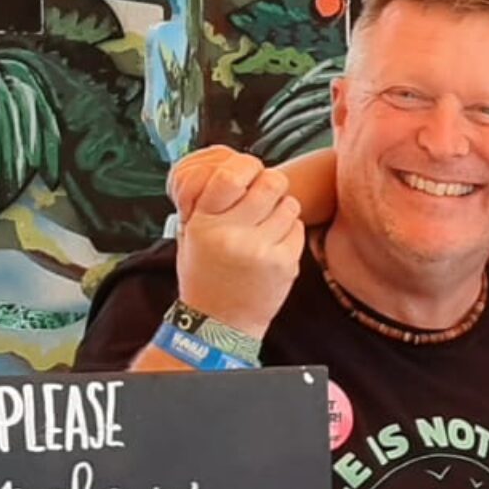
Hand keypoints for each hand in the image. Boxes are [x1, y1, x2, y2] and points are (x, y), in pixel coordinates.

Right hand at [170, 146, 301, 339]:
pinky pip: (297, 229)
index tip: (250, 171)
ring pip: (288, 205)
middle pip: (270, 183)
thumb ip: (209, 202)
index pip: (231, 175)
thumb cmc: (206, 274)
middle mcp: (232, 234)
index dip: (247, 167)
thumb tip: (235, 166)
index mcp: (204, 222)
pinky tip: (275, 244)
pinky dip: (290, 231)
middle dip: (273, 184)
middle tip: (267, 193)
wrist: (221, 322)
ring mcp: (260, 249)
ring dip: (283, 208)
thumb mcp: (191, 235)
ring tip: (268, 224)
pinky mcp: (284, 264)